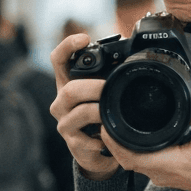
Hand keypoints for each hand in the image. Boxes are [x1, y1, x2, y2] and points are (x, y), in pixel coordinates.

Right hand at [49, 32, 119, 180]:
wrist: (97, 152)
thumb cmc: (100, 116)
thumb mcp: (101, 94)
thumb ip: (109, 77)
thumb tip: (132, 57)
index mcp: (68, 84)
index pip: (58, 59)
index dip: (67, 46)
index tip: (84, 38)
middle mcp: (61, 102)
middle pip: (70, 89)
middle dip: (93, 87)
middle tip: (110, 88)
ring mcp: (64, 122)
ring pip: (79, 113)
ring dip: (99, 111)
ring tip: (112, 112)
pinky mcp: (72, 142)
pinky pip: (87, 137)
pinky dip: (102, 136)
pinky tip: (109, 137)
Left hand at [100, 98, 190, 190]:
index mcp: (169, 163)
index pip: (132, 157)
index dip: (115, 144)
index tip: (107, 127)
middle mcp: (160, 172)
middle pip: (126, 160)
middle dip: (112, 142)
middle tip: (105, 122)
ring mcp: (160, 175)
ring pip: (131, 162)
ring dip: (120, 147)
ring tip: (114, 126)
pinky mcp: (163, 173)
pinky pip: (140, 163)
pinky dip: (131, 150)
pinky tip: (131, 136)